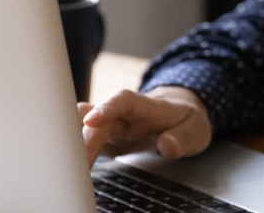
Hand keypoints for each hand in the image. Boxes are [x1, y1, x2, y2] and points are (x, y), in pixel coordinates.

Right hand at [78, 86, 212, 167]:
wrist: (180, 112)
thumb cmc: (186, 119)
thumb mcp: (196, 130)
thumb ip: (182, 138)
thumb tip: (166, 145)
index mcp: (148, 107)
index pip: (124, 100)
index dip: (106, 108)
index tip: (90, 121)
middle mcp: (125, 113)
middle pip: (99, 119)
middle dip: (85, 139)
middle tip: (82, 163)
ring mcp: (113, 124)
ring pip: (84, 125)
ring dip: (73, 141)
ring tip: (67, 162)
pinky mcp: (106, 136)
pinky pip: (84, 139)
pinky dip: (74, 149)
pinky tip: (68, 163)